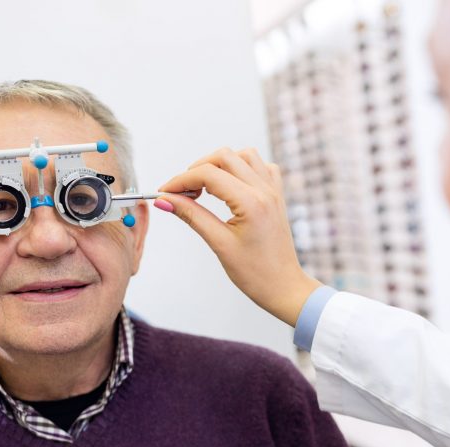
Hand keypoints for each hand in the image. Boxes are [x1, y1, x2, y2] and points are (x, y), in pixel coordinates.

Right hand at [157, 148, 322, 326]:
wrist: (284, 287)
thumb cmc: (256, 274)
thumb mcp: (219, 244)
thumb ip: (192, 216)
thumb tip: (166, 200)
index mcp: (251, 203)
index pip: (208, 174)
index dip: (181, 180)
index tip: (165, 193)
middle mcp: (265, 191)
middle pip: (224, 157)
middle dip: (197, 170)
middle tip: (183, 192)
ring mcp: (274, 191)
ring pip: (244, 155)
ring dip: (220, 164)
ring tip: (205, 188)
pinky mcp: (277, 195)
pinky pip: (261, 166)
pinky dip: (242, 168)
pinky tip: (231, 186)